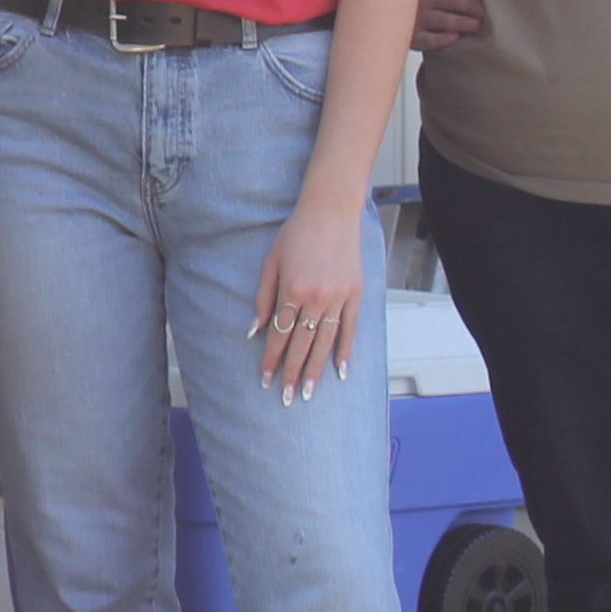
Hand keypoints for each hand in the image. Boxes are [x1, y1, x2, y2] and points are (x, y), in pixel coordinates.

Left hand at [247, 200, 366, 401]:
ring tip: (308, 393)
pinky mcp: (355, 294)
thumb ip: (262, 298)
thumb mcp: (270, 262)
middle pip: (301, 344)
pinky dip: (346, 351)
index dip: (271, 359)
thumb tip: (255, 330)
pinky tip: (341, 371)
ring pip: (325, 342)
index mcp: (291, 291)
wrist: (330, 212)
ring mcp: (338, 298)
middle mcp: (315, 299)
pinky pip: (350, 328)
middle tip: (287, 399)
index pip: (278, 335)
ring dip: (315, 369)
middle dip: (292, 373)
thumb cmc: (295, 234)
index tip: (265, 380)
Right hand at [414, 0, 485, 53]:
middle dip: (476, 6)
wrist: (376, 2)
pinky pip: (430, 40)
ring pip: (447, 21)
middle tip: (486, 11)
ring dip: (465, 23)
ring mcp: (419, 17)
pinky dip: (443, 39)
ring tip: (476, 25)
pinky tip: (453, 37)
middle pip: (457, 0)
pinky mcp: (413, 35)